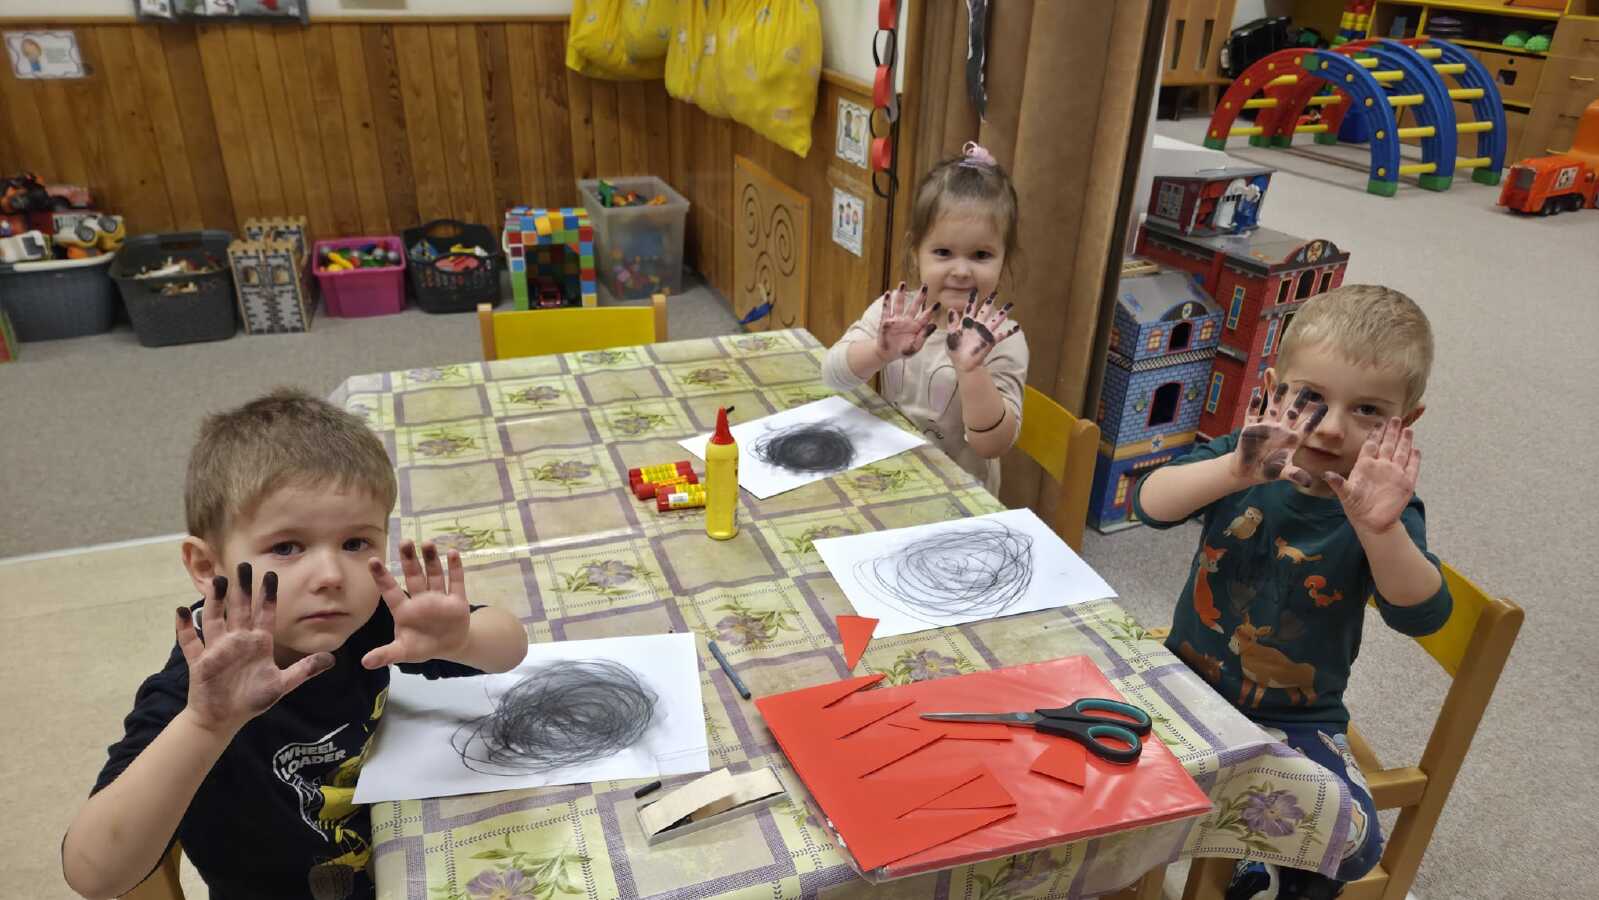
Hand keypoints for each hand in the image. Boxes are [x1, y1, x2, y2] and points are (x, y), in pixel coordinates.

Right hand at [176, 563, 333, 734]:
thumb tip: (332, 659)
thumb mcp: (282, 684)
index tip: (270, 574)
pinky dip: (185, 627)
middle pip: (239, 609)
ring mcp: (217, 649)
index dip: (267, 595)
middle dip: (241, 588)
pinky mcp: (200, 661)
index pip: (264, 613)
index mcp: (258, 643)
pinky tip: (181, 610)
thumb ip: (304, 670)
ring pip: (215, 619)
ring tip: (217, 582)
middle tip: (243, 565)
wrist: (223, 719)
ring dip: (215, 601)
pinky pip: (190, 642)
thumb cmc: (251, 700)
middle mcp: (238, 640)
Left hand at [362, 541, 470, 668]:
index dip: (382, 577)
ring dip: (431, 559)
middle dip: (409, 560)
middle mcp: (420, 598)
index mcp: (404, 609)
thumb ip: (386, 654)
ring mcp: (439, 597)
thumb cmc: (421, 646)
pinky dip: (455, 568)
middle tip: (404, 542)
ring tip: (427, 542)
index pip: (390, 590)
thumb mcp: (403, 652)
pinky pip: (456, 581)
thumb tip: (364, 663)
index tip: (373, 560)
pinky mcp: (457, 600)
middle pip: (413, 576)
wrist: (449, 646)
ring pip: (434, 574)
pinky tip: (452, 553)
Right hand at [874, 283, 938, 361]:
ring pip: (900, 304)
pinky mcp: (886, 322)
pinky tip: (888, 293)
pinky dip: (887, 302)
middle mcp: (907, 320)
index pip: (925, 316)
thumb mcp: (915, 347)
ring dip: (901, 294)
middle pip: (914, 306)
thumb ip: (924, 336)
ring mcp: (896, 320)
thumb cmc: (903, 351)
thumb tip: (934, 325)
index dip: (932, 310)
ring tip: (903, 283)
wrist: (887, 354)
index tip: (938, 303)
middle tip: (925, 285)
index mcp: (916, 327)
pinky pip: (886, 310)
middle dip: (920, 296)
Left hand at [943, 289, 1018, 372]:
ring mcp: (985, 332)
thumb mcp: (951, 335)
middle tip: (995, 292)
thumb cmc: (955, 350)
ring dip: (1003, 313)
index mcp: (967, 323)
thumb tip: (951, 309)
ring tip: (1010, 305)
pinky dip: (1009, 331)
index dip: (972, 299)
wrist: (963, 364)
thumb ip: (952, 323)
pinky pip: (1002, 335)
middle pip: (985, 310)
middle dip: (990, 301)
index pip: (970, 308)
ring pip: (996, 320)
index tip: (974, 290)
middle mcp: (978, 325)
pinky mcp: (991, 341)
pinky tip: (1017, 327)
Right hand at [1232, 384, 1327, 487]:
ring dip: (1278, 397)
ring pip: (1274, 408)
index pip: (1306, 427)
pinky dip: (1254, 406)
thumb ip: (1294, 474)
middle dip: (1299, 401)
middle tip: (1308, 389)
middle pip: (1292, 413)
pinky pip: (1252, 414)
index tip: (1326, 407)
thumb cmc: (1268, 470)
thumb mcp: (1282, 473)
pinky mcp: (1250, 428)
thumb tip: (1309, 482)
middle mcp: (1280, 430)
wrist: (1248, 470)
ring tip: (1284, 385)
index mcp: (1291, 440)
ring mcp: (1265, 427)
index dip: (1315, 418)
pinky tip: (1256, 395)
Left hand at [1325, 418, 1418, 533]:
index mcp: (1365, 466)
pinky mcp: (1405, 484)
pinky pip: (1412, 469)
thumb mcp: (1345, 494)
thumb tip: (1326, 475)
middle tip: (1395, 418)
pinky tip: (1416, 450)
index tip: (1379, 422)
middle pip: (1387, 445)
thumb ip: (1338, 483)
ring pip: (1401, 453)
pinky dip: (1414, 460)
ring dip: (1404, 442)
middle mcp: (1381, 467)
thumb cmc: (1356, 507)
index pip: (1371, 445)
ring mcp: (1394, 474)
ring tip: (1408, 429)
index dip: (1375, 434)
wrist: (1372, 522)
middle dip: (1391, 432)